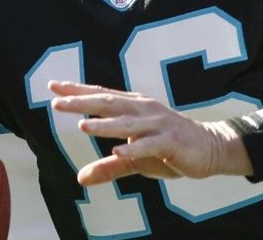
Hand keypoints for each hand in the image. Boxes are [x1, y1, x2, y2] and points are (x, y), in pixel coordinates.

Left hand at [49, 81, 250, 185]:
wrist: (209, 148)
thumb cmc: (169, 149)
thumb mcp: (135, 158)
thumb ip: (109, 166)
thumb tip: (80, 178)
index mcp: (134, 107)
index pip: (101, 96)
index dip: (77, 91)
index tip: (53, 85)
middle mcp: (144, 110)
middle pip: (109, 103)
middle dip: (82, 102)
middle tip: (57, 102)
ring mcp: (158, 124)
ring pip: (127, 123)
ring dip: (104, 124)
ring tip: (82, 125)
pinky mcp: (171, 141)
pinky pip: (149, 145)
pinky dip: (134, 148)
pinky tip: (118, 151)